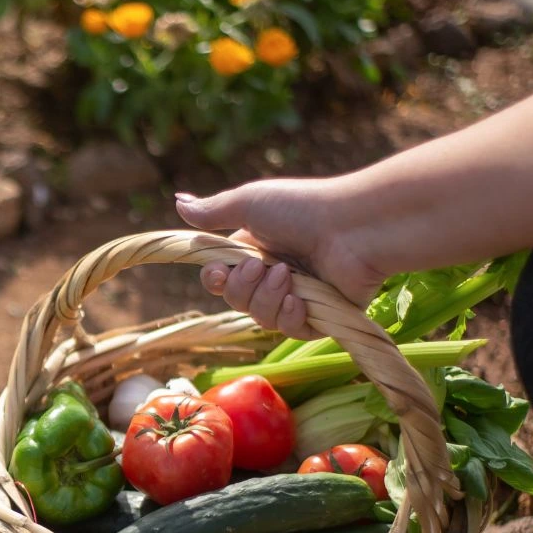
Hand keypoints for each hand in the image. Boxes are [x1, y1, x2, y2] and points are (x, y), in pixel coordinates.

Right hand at [175, 179, 386, 338]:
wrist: (354, 227)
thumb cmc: (303, 208)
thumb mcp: (250, 203)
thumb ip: (213, 211)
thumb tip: (178, 201)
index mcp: (256, 250)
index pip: (221, 278)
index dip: (215, 280)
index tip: (217, 273)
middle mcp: (274, 274)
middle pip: (236, 301)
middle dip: (242, 288)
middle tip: (261, 267)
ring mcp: (297, 297)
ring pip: (260, 318)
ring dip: (267, 299)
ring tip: (288, 276)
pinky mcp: (320, 316)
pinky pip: (290, 330)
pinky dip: (290, 317)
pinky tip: (299, 301)